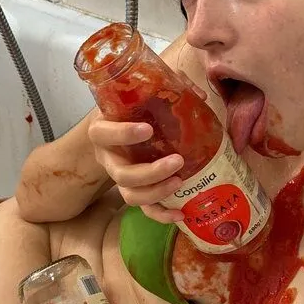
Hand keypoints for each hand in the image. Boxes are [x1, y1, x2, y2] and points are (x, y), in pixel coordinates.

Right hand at [86, 75, 206, 223]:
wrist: (116, 131)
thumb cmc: (130, 110)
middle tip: (177, 161)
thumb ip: (167, 88)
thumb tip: (200, 96)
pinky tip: (181, 214)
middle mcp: (109, 158)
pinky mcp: (135, 191)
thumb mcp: (140, 95)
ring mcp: (121, 178)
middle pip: (122, 175)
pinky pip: (144, 209)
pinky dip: (161, 215)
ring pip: (131, 195)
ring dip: (156, 193)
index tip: (147, 129)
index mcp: (103, 130)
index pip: (103, 134)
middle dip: (150, 173)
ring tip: (180, 182)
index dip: (123, 134)